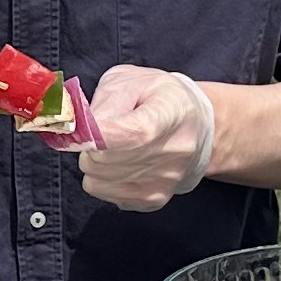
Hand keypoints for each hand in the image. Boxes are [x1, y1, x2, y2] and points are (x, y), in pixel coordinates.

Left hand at [79, 66, 217, 212]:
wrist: (198, 128)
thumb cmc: (160, 99)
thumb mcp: (132, 81)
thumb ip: (105, 101)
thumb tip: (82, 129)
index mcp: (170, 113)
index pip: (132, 134)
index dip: (97, 134)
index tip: (83, 127)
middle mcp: (173, 151)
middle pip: (104, 159)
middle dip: (89, 144)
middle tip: (100, 131)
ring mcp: (164, 180)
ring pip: (96, 179)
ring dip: (94, 162)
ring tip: (114, 146)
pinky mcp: (154, 200)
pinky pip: (103, 192)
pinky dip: (102, 178)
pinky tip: (121, 162)